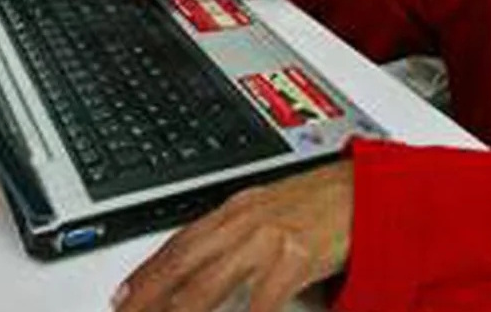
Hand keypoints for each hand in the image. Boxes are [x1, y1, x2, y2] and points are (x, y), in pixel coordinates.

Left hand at [111, 162, 352, 311]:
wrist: (366, 190)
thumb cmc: (323, 201)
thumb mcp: (271, 210)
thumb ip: (240, 233)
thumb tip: (209, 263)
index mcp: (238, 208)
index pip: (181, 241)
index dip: (148, 270)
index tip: (124, 294)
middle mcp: (247, 219)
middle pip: (184, 262)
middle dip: (150, 294)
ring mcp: (270, 237)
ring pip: (210, 281)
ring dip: (180, 310)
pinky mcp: (297, 255)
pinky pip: (260, 299)